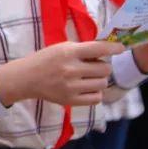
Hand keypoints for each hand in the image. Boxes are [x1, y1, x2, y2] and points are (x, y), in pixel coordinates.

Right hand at [0, 41, 124, 106]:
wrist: (26, 78)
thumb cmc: (44, 60)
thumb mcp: (60, 48)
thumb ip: (82, 49)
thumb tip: (107, 50)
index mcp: (68, 52)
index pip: (99, 49)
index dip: (114, 48)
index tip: (121, 48)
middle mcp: (71, 69)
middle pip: (105, 68)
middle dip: (103, 66)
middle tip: (94, 66)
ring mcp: (71, 86)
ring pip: (103, 83)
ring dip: (99, 80)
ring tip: (89, 78)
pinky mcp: (71, 100)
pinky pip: (97, 98)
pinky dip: (96, 92)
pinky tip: (87, 88)